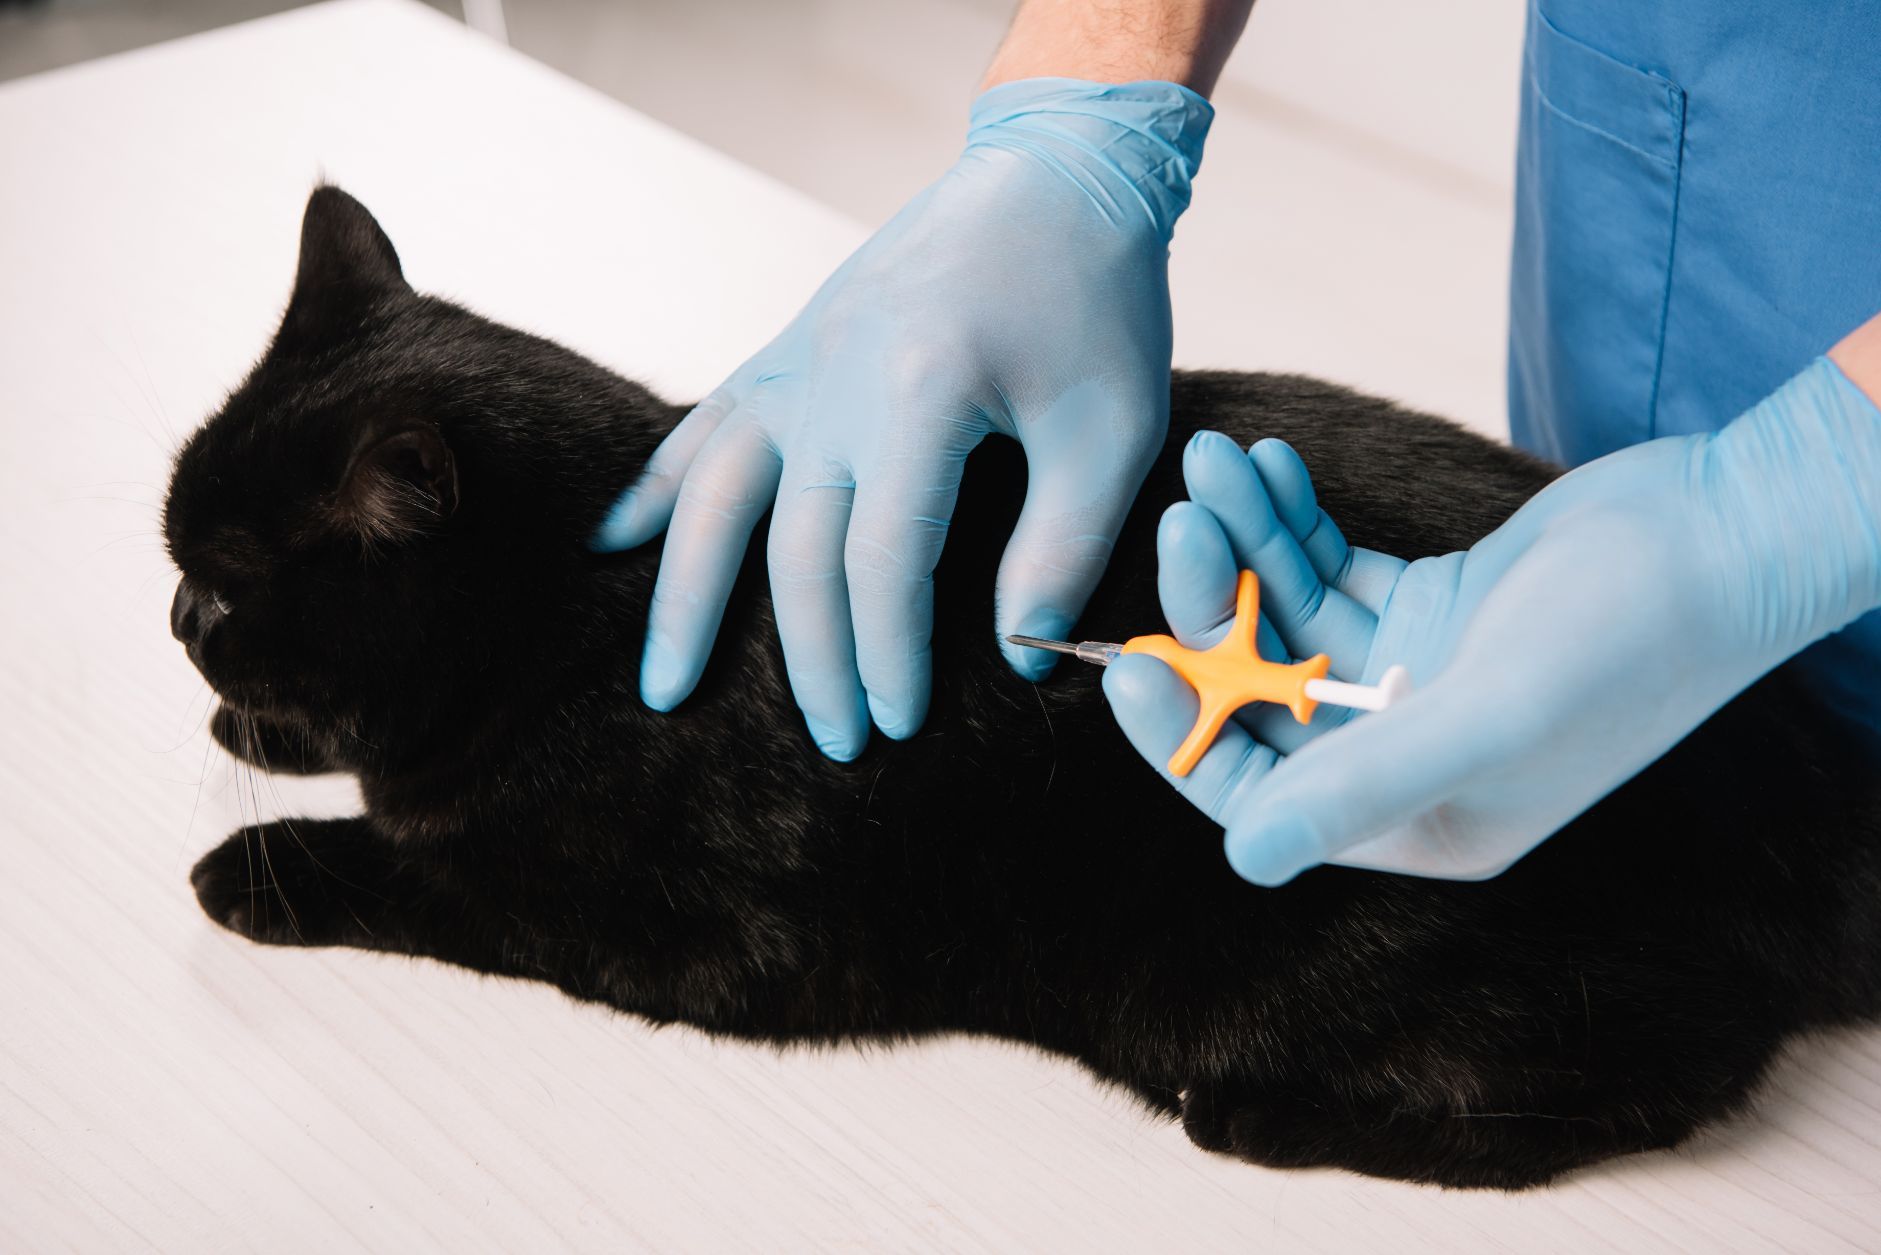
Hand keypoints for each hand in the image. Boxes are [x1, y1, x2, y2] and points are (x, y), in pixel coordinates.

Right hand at [592, 79, 1211, 759]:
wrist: (1052, 175)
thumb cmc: (1097, 300)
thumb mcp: (1112, 429)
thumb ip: (1063, 547)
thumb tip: (1014, 654)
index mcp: (919, 391)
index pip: (883, 560)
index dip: (888, 652)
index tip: (900, 723)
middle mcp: (835, 378)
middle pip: (796, 548)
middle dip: (811, 657)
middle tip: (831, 742)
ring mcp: (798, 359)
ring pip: (716, 495)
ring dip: (685, 596)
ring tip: (661, 686)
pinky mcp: (788, 347)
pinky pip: (705, 426)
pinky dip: (657, 488)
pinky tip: (609, 542)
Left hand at [1104, 356, 1880, 882]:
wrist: (1732, 531)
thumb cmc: (1630, 636)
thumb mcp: (1489, 716)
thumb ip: (1364, 785)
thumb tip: (1241, 858)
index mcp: (1420, 822)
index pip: (1261, 799)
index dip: (1185, 738)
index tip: (1127, 664)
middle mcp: (1406, 756)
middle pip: (1263, 693)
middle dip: (1214, 606)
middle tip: (1184, 516)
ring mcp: (1417, 678)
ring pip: (1289, 615)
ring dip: (1247, 542)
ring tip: (1217, 460)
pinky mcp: (1433, 607)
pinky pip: (1333, 568)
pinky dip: (1295, 520)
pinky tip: (1265, 463)